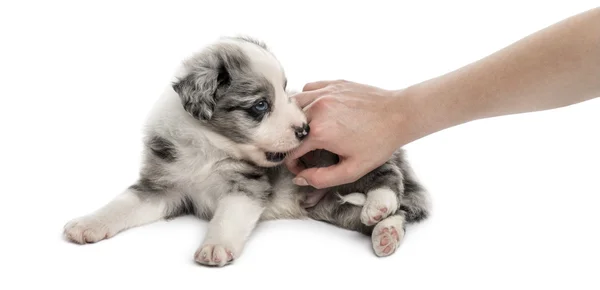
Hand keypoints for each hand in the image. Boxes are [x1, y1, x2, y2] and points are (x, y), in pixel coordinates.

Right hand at [285, 80, 412, 188]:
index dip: (292, 164)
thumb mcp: (352, 170)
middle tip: (307, 151)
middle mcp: (317, 109)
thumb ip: (321, 178)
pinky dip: (306, 101)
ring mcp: (323, 93)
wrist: (400, 114)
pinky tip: (317, 112)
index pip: (289, 150)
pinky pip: (307, 90)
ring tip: (308, 131)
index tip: (303, 168)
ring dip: (295, 121)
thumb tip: (300, 178)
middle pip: (287, 128)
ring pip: (293, 105)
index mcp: (319, 132)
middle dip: (292, 143)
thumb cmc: (378, 143)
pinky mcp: (332, 83)